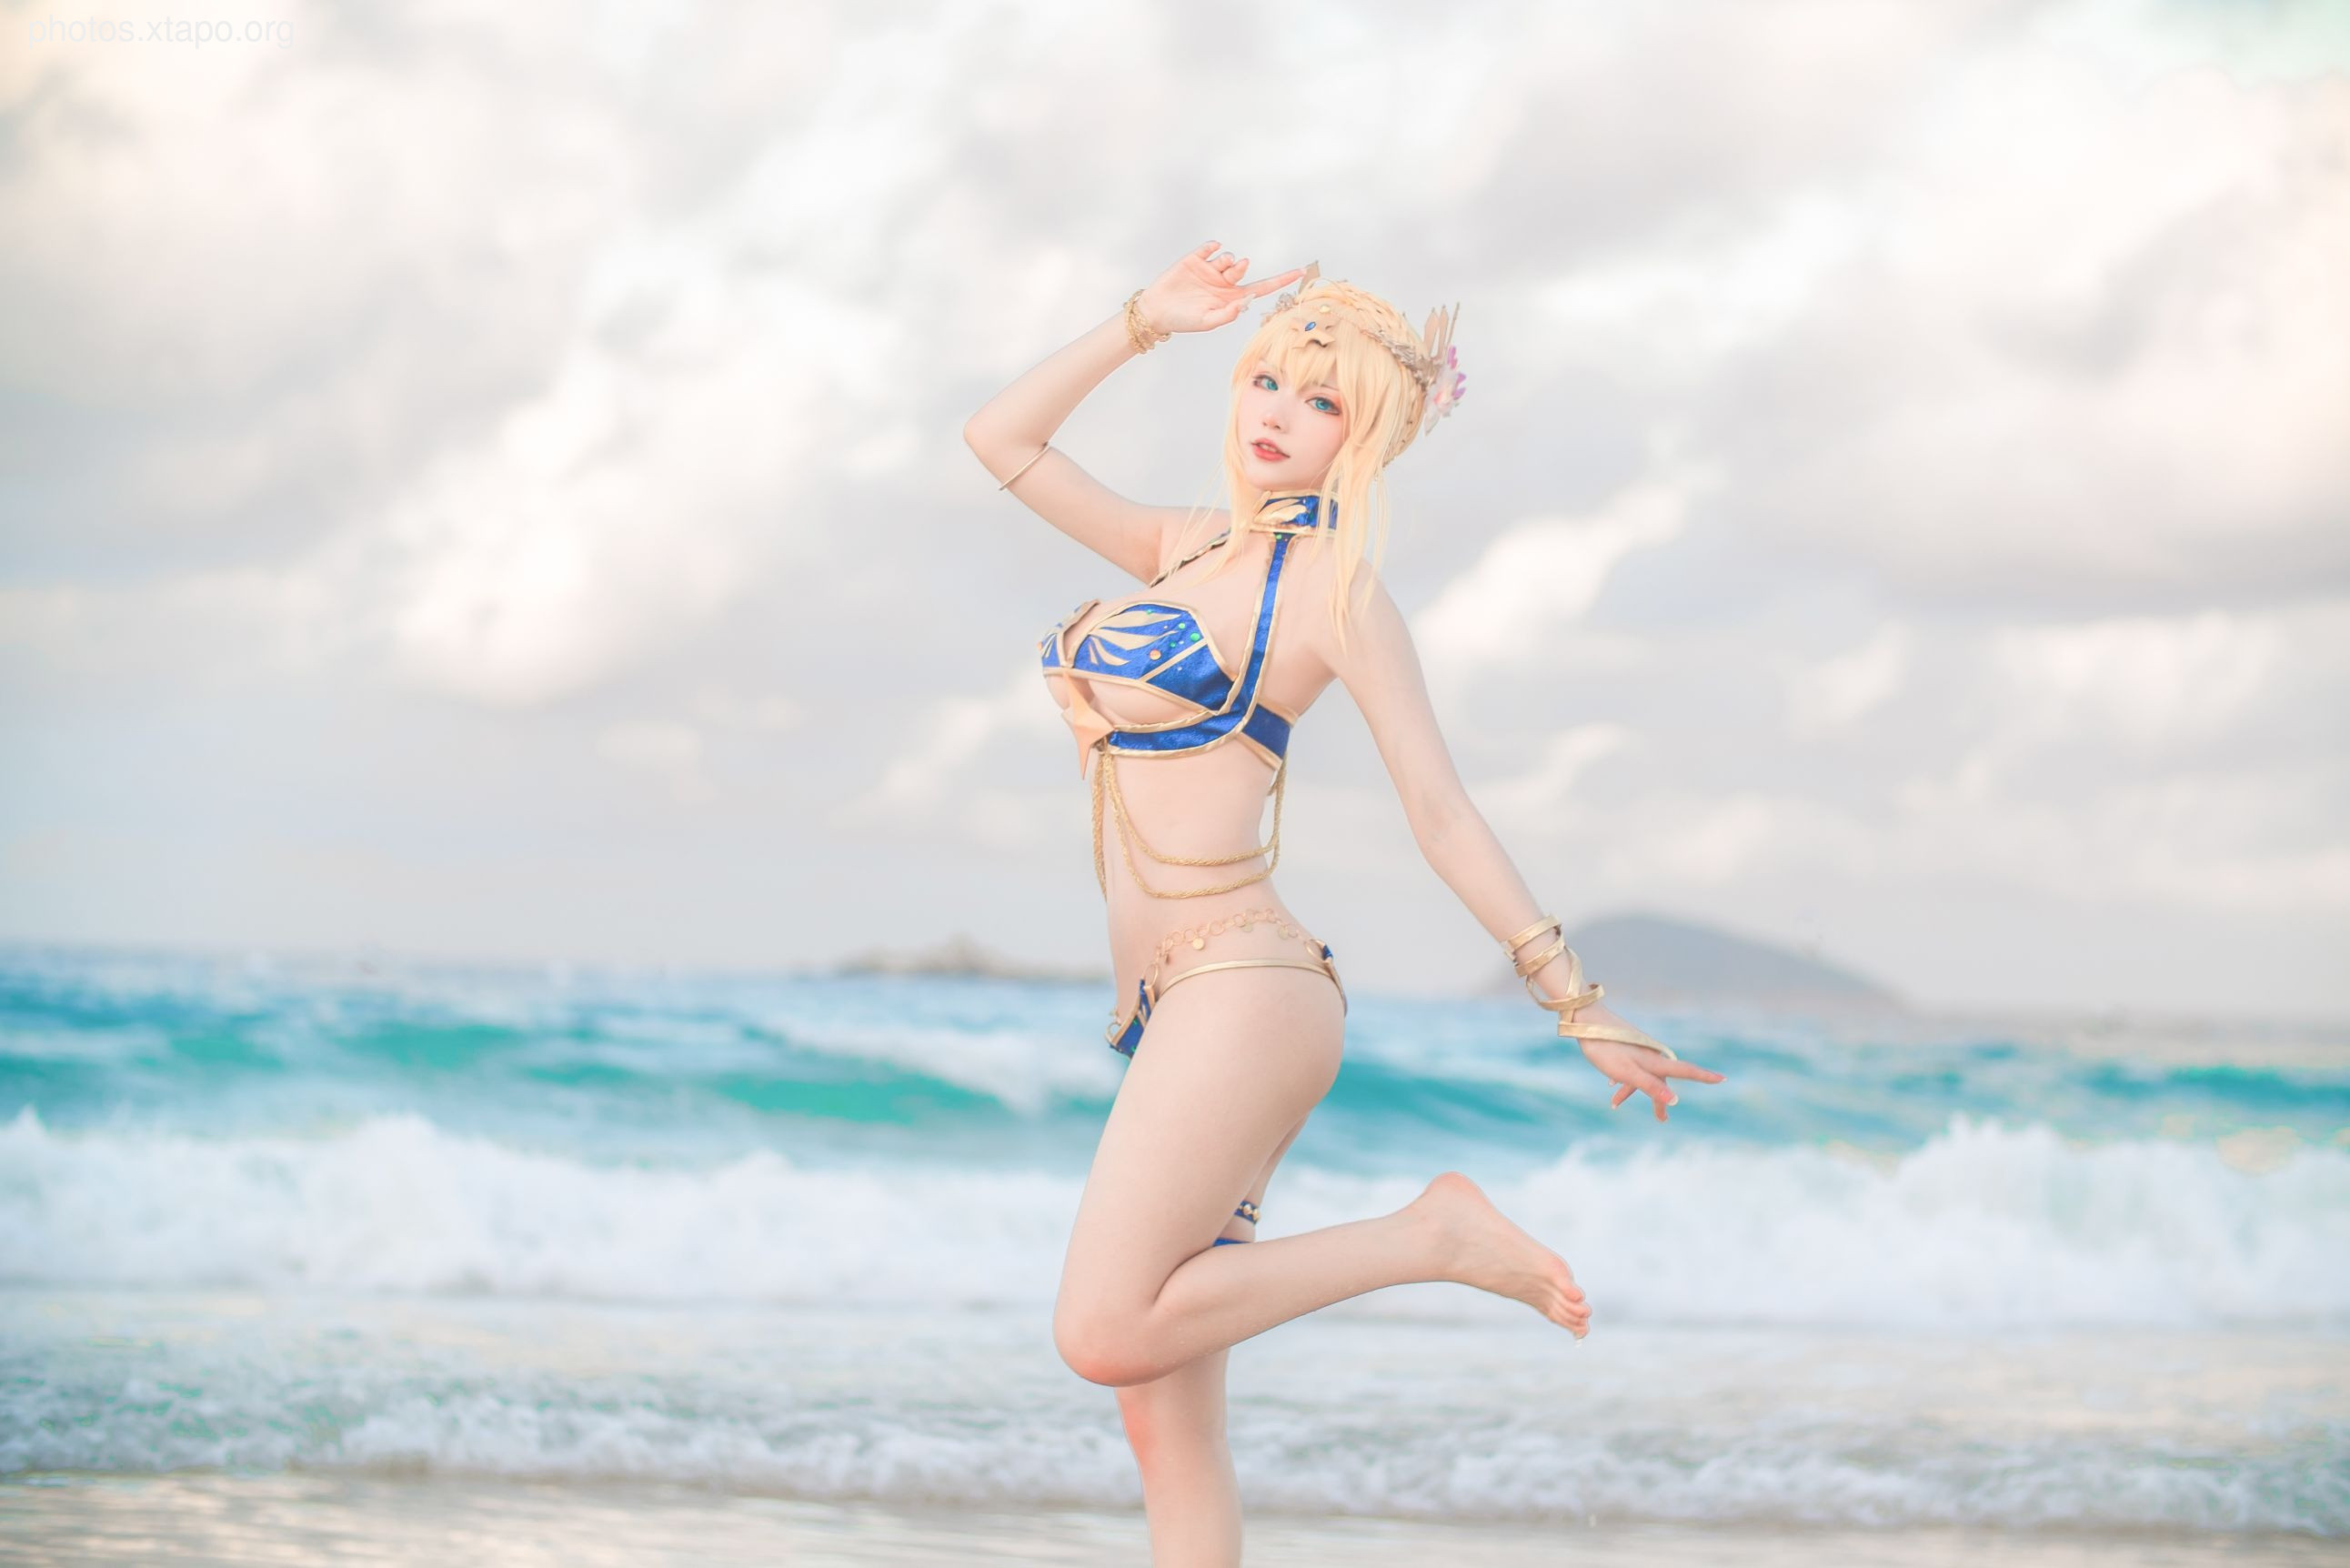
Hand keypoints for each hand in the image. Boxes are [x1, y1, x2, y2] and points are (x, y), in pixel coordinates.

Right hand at [1135, 241, 1307, 334]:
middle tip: (1234, 269)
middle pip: (1242, 269)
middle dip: (1241, 267)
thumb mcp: (1208, 322)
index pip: (1262, 287)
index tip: (1302, 271)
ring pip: (1228, 257)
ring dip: (1227, 260)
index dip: (1282, 280)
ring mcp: (1210, 269)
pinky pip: (1210, 247)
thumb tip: (1248, 300)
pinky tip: (1209, 251)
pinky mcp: (1196, 259)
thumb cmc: (1184, 320)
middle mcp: (1223, 282)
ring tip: (1217, 266)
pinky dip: (1213, 247)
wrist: (1156, 311)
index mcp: (1231, 298)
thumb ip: (1229, 313)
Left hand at [1571, 1001, 1725, 1122]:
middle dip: (1660, 1100)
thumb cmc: (1606, 1048)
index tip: (1723, 1079)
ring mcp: (1638, 1050)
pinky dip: (1623, 1079)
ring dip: (1633, 1091)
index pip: (1685, 1071)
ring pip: (1643, 1075)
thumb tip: (1674, 1100)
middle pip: (1662, 1079)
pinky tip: (1610, 1084)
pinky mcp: (1626, 1047)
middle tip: (1662, 1120)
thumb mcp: (1627, 1072)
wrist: (1585, 1020)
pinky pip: (1630, 1067)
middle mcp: (1651, 1055)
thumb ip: (1650, 1086)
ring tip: (1614, 1104)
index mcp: (1655, 1062)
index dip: (1704, 1076)